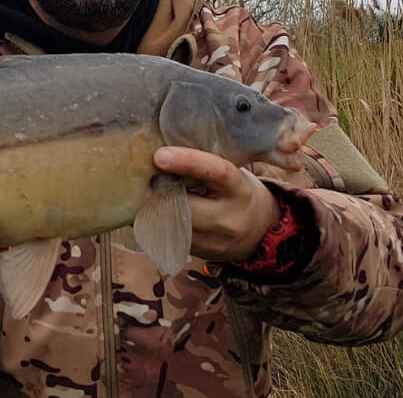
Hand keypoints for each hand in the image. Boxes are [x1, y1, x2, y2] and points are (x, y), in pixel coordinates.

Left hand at [154, 148, 280, 261]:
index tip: (160, 155)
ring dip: (154, 205)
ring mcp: (214, 241)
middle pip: (184, 204)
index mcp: (238, 189)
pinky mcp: (199, 253)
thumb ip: (205, 165)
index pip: (216, 172)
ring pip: (172, 222)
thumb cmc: (235, 191)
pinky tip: (153, 209)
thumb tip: (165, 148)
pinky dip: (157, 220)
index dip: (187, 162)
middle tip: (144, 174)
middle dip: (160, 189)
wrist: (258, 231)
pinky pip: (169, 235)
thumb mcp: (231, 174)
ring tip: (147, 191)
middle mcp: (228, 218)